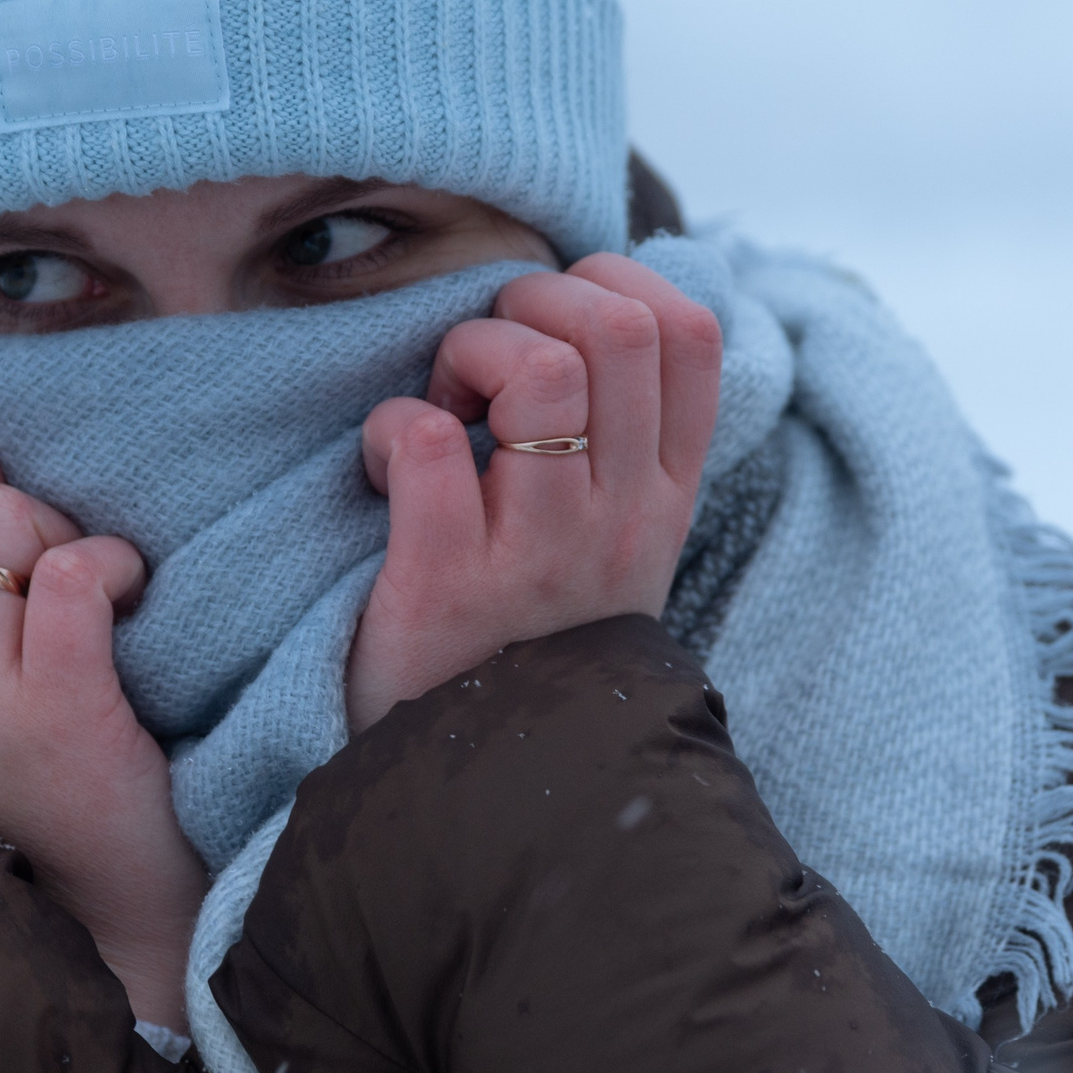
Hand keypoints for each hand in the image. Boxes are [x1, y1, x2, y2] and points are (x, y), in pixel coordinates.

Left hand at [345, 254, 722, 732]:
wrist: (484, 788)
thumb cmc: (525, 642)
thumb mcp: (608, 546)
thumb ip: (615, 444)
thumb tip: (588, 309)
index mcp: (661, 499)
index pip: (689, 335)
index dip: (613, 284)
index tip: (548, 318)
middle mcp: (617, 522)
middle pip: (618, 331)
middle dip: (530, 305)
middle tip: (477, 360)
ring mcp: (537, 556)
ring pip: (539, 372)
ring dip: (468, 354)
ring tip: (441, 405)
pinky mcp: (446, 585)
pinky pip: (429, 444)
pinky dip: (391, 428)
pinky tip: (384, 469)